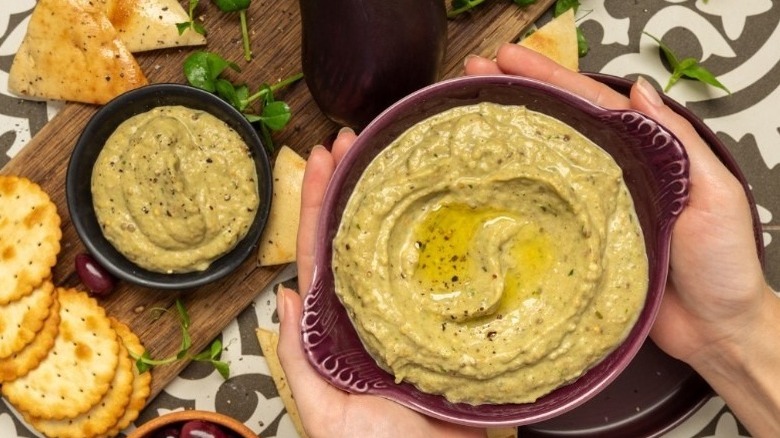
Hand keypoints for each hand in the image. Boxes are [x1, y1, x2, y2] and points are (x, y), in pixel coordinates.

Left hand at [275, 131, 486, 437]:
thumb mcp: (325, 413)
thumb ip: (300, 361)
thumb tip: (281, 301)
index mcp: (342, 325)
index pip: (322, 253)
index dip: (318, 204)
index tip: (318, 158)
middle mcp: (377, 308)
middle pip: (359, 236)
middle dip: (351, 184)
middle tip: (352, 135)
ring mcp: (416, 309)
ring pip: (401, 243)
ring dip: (392, 196)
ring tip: (387, 149)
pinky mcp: (455, 318)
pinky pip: (449, 270)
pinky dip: (445, 232)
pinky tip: (446, 199)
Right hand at [465, 43, 777, 435]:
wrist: (714, 330)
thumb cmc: (722, 264)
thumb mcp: (715, 194)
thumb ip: (680, 143)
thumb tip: (641, 91)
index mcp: (643, 155)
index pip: (591, 104)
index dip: (550, 78)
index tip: (510, 59)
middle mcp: (610, 176)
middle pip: (558, 125)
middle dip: (516, 94)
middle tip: (473, 72)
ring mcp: (588, 209)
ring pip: (542, 163)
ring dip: (505, 135)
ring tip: (466, 110)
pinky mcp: (575, 244)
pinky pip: (538, 211)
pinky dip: (509, 191)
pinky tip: (481, 182)